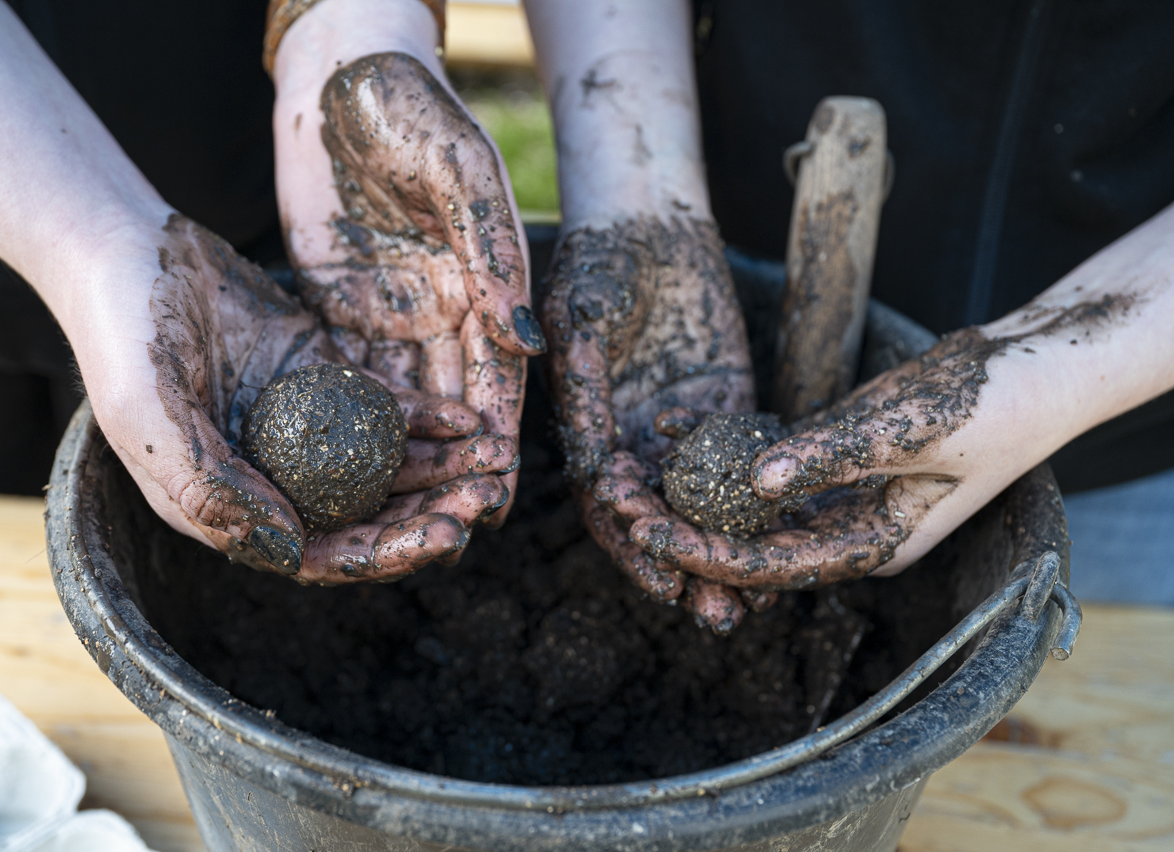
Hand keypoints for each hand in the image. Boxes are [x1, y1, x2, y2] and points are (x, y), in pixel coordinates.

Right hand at [83, 215, 516, 583]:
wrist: (124, 248)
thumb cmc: (123, 336)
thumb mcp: (151, 418)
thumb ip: (211, 489)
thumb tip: (292, 550)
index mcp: (228, 505)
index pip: (321, 552)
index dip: (385, 553)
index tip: (445, 536)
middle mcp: (272, 474)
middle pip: (365, 514)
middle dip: (429, 512)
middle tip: (487, 497)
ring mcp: (299, 427)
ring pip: (382, 464)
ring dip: (439, 467)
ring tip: (496, 458)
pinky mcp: (320, 377)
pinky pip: (381, 406)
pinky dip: (423, 415)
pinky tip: (466, 416)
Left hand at [274, 31, 542, 525]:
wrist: (344, 77)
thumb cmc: (413, 109)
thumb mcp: (460, 174)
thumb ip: (493, 250)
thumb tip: (527, 340)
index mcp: (487, 281)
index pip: (499, 373)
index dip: (497, 433)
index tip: (493, 491)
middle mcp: (445, 309)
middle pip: (454, 403)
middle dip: (455, 467)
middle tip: (449, 529)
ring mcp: (392, 313)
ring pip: (403, 403)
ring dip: (406, 460)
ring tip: (401, 519)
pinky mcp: (341, 309)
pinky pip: (349, 377)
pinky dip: (352, 424)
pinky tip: (344, 471)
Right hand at [542, 216, 761, 629]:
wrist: (647, 219)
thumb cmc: (600, 259)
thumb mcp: (583, 314)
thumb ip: (585, 380)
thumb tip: (590, 458)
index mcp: (592, 428)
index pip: (608, 501)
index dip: (633, 541)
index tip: (662, 575)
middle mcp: (634, 440)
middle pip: (659, 519)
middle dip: (686, 566)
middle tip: (715, 612)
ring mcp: (682, 427)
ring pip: (704, 504)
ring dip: (726, 551)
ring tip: (757, 602)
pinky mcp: (726, 406)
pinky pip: (744, 464)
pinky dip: (763, 504)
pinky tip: (793, 537)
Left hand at [628, 327, 1056, 589]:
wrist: (1031, 368)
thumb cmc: (992, 408)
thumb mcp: (909, 431)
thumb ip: (832, 456)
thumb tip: (754, 480)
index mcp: (873, 543)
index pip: (777, 564)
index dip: (712, 554)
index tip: (655, 537)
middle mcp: (847, 525)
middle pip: (753, 540)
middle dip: (689, 529)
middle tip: (623, 512)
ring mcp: (836, 488)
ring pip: (749, 501)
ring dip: (693, 490)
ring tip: (628, 475)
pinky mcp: (829, 450)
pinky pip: (763, 453)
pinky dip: (720, 442)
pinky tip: (669, 426)